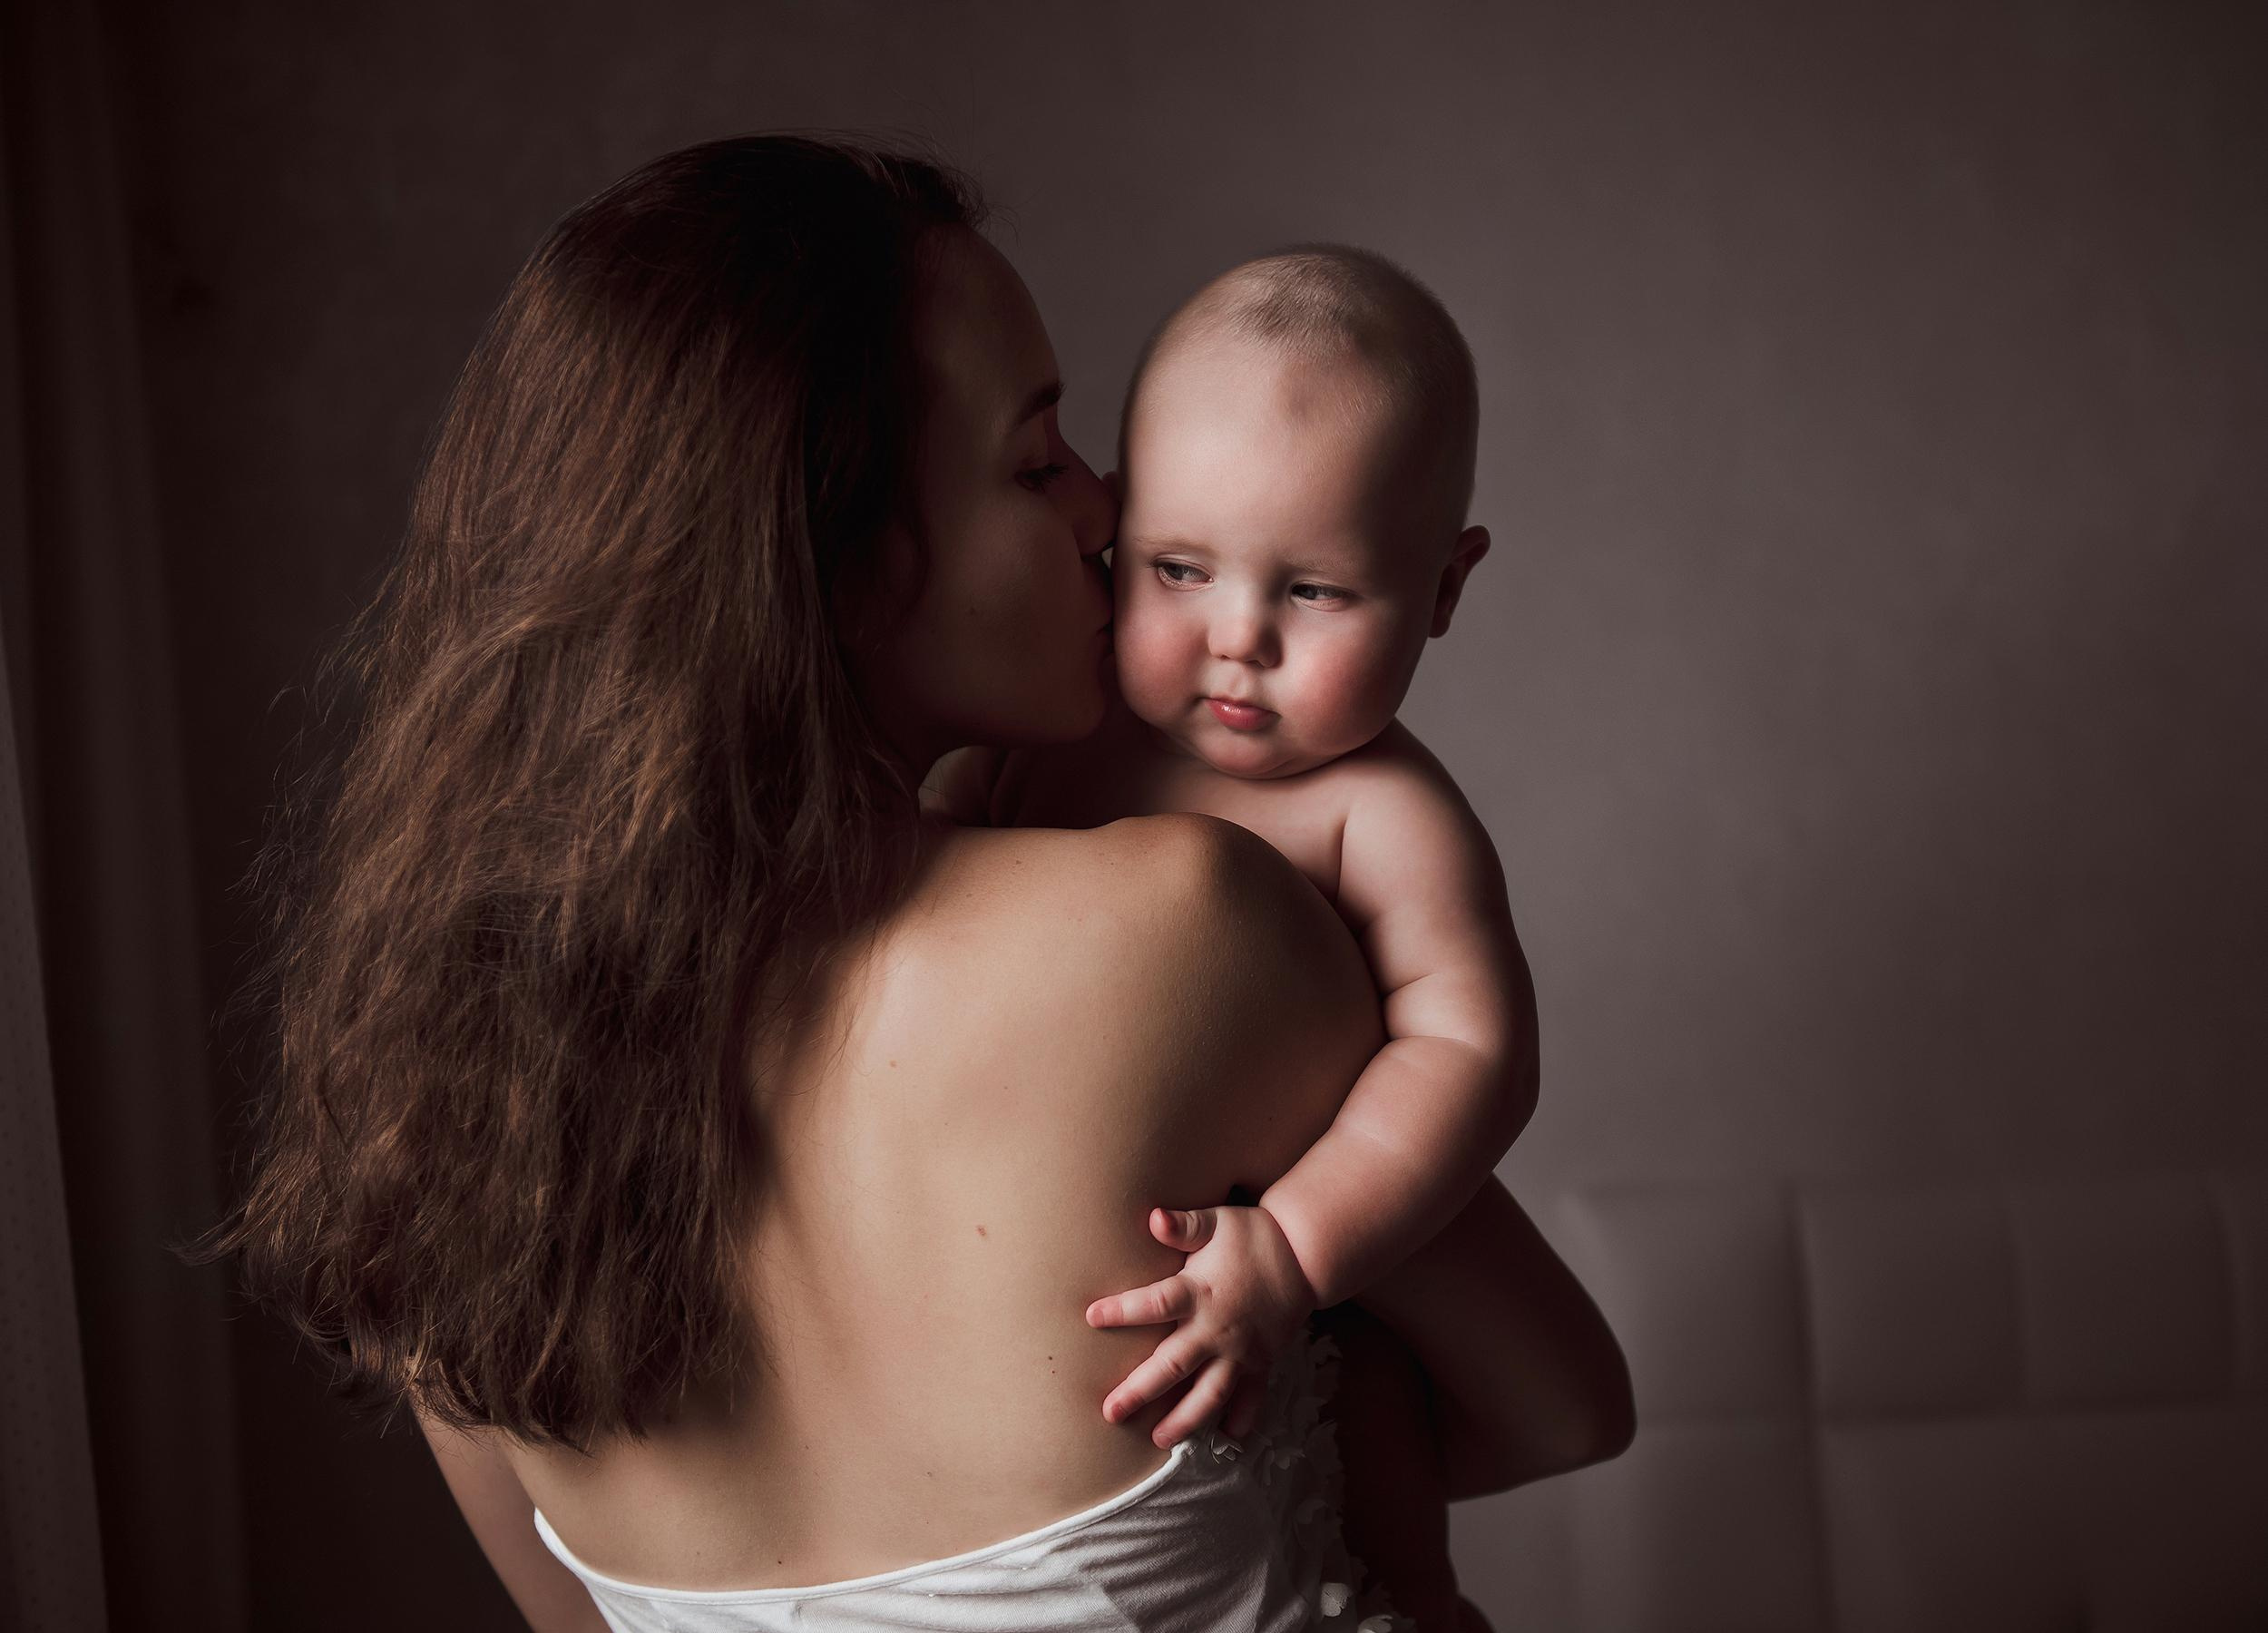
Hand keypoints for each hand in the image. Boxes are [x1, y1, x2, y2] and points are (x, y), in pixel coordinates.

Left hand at [1084, 1203, 1318, 1447]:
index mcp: (1200, 1291)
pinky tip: (1227, 1438)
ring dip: (1184, 1419)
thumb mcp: (1218, 1222)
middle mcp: (1217, 1328)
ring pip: (1209, 1394)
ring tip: (1158, 1440)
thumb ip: (1185, 1226)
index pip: (1154, 1304)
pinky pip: (1251, 1398)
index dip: (1122, 1311)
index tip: (1092, 1317)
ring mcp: (1242, 1351)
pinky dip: (1241, 1419)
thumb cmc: (1253, 1234)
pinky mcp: (1263, 1362)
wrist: (1305, 1254)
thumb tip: (1153, 1217)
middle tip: (1111, 1412)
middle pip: (1173, 1365)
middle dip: (1140, 1391)